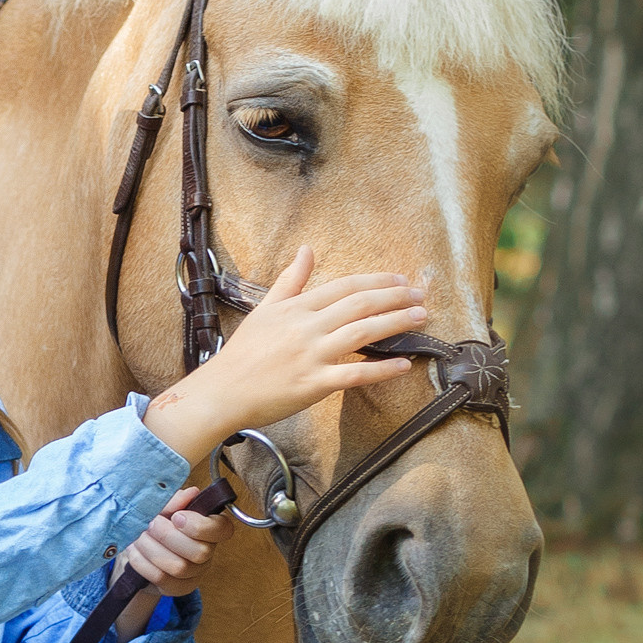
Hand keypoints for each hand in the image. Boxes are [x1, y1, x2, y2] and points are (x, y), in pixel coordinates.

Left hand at [113, 485, 234, 638]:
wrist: (140, 548)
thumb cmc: (157, 523)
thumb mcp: (164, 507)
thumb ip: (176, 500)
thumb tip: (190, 494)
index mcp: (211, 529)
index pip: (222, 529)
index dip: (200, 525)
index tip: (177, 517)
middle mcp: (208, 553)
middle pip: (199, 552)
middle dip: (168, 536)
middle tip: (151, 524)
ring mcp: (194, 574)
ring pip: (179, 567)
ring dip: (152, 549)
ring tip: (139, 537)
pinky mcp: (177, 588)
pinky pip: (161, 578)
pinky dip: (143, 562)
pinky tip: (135, 551)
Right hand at [145, 245, 428, 469]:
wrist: (221, 392)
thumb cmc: (242, 354)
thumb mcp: (265, 309)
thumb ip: (291, 280)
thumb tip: (307, 249)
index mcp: (296, 308)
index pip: (344, 286)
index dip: (376, 280)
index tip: (400, 279)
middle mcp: (306, 327)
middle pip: (359, 304)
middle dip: (394, 297)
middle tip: (420, 295)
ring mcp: (311, 355)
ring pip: (362, 332)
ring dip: (395, 323)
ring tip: (420, 318)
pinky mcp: (313, 384)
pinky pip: (354, 374)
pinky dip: (382, 369)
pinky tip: (404, 364)